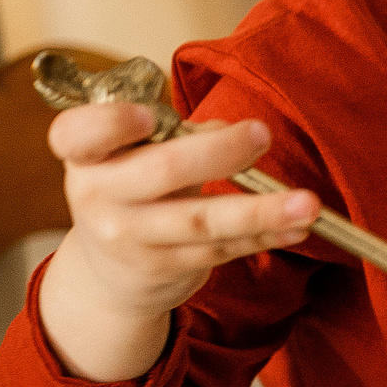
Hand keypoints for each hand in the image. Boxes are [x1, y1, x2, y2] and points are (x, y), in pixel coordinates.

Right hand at [39, 104, 316, 381]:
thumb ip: (177, 138)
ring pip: (200, 221)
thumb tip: (230, 131)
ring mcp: (128, 237)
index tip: (154, 115)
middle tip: (263, 134)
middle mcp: (97, 195)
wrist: (110, 272)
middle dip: (219, 153)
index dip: (114, 123)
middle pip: (161, 170)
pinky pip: (221, 250)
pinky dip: (265, 236)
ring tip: (308, 203)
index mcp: (85, 154)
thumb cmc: (133, 191)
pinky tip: (298, 227)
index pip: (79, 133)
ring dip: (260, 211)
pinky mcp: (162, 268)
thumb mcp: (136, 157)